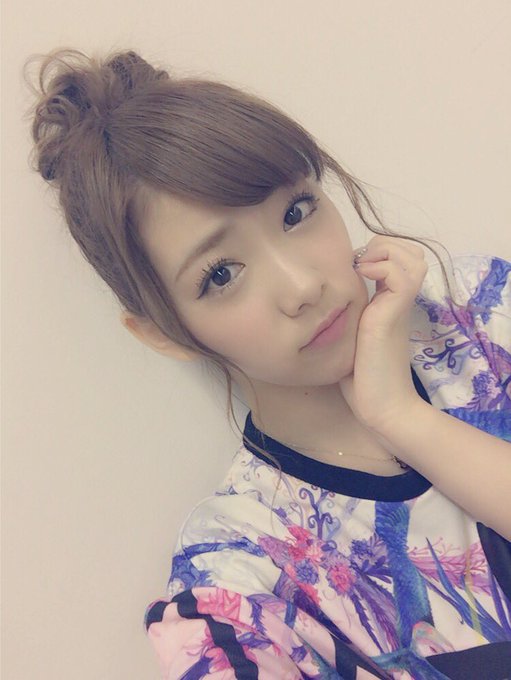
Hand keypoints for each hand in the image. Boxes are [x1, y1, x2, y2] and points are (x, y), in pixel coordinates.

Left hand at [339, 235, 427, 434]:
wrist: (382, 407)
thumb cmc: (362, 380)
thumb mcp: (349, 340)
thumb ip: (345, 319)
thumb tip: (320, 305)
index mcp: (389, 304)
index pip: (400, 259)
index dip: (380, 252)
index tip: (353, 267)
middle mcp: (397, 301)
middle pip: (412, 253)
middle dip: (385, 245)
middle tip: (360, 265)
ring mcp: (398, 307)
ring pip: (413, 257)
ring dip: (386, 253)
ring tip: (363, 270)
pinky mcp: (393, 315)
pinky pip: (401, 276)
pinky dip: (382, 267)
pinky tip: (361, 279)